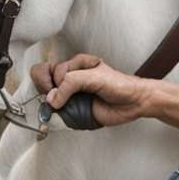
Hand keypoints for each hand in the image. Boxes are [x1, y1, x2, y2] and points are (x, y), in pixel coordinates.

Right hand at [29, 54, 151, 127]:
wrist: (134, 103)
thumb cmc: (120, 85)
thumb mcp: (94, 77)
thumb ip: (71, 83)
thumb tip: (52, 99)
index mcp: (76, 65)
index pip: (50, 68)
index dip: (50, 79)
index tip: (57, 87)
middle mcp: (72, 78)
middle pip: (44, 80)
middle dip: (46, 88)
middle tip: (55, 97)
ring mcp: (72, 94)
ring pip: (49, 97)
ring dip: (51, 103)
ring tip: (61, 105)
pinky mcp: (76, 109)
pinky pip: (59, 112)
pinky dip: (57, 114)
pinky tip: (64, 112)